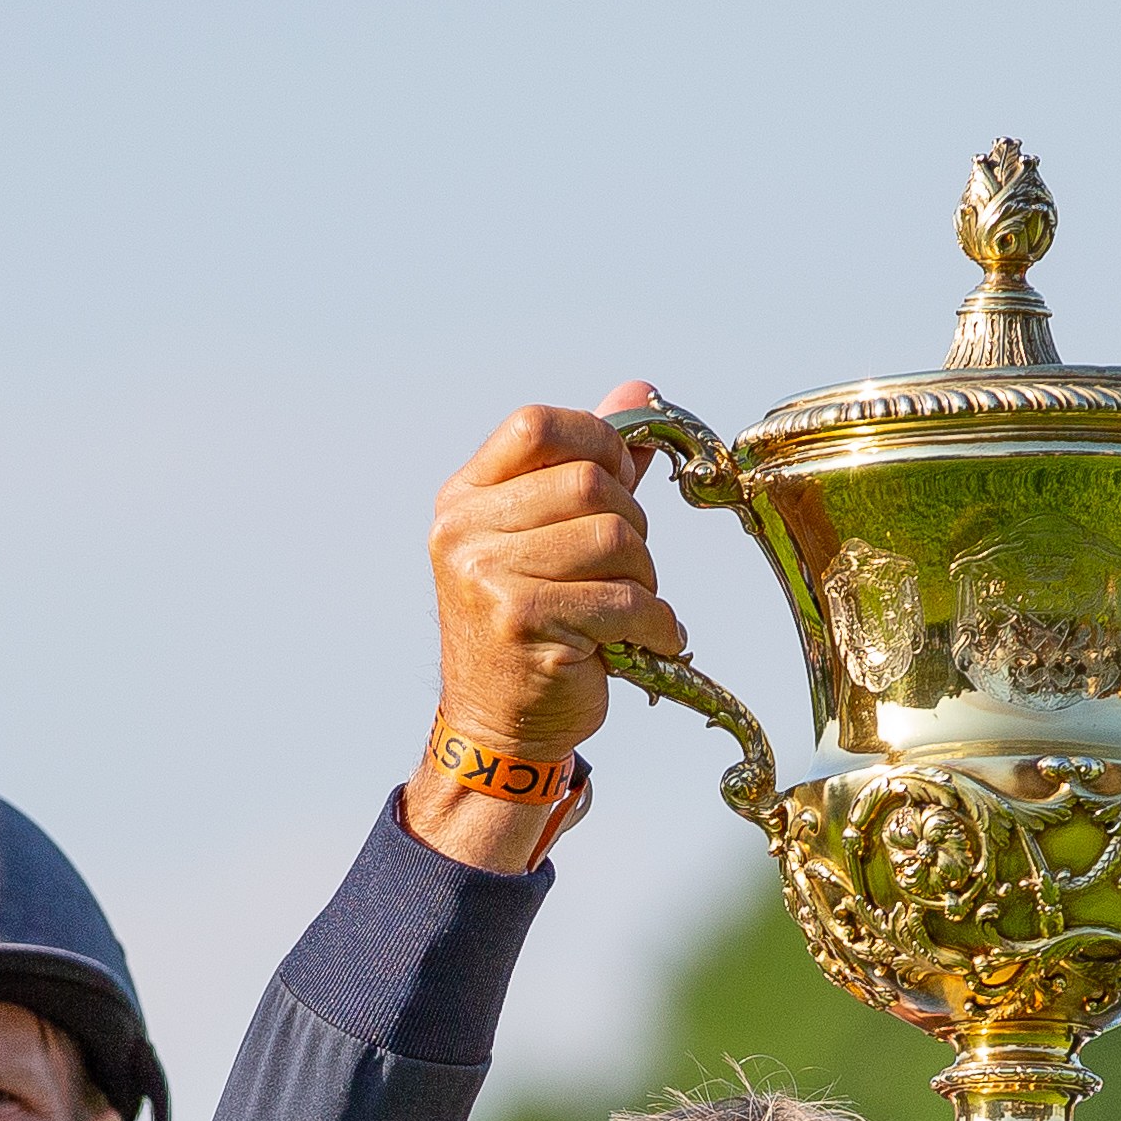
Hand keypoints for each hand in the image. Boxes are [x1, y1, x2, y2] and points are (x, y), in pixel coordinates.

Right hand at [406, 384, 685, 871]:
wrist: (499, 729)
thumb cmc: (534, 627)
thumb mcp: (548, 537)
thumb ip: (588, 463)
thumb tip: (639, 391)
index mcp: (465, 498)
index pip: (537, 425)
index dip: (598, 442)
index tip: (621, 483)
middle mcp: (465, 532)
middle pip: (590, 483)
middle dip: (632, 525)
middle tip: (629, 569)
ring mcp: (489, 579)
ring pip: (614, 538)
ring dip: (646, 577)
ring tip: (630, 610)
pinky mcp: (524, 625)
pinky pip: (625, 600)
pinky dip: (656, 624)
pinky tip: (646, 644)